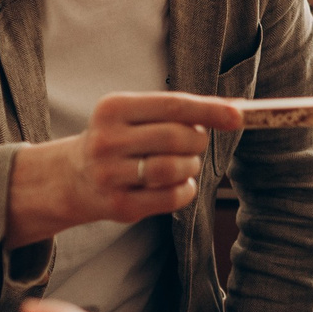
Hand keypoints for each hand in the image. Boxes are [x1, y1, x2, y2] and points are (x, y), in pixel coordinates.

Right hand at [5, 91, 242, 246]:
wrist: (73, 178)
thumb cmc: (120, 140)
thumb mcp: (137, 115)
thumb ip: (179, 111)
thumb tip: (234, 109)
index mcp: (113, 108)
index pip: (172, 105)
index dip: (209, 110)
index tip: (239, 115)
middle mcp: (107, 140)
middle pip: (176, 137)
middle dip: (197, 141)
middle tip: (195, 144)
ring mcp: (110, 175)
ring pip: (174, 169)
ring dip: (190, 166)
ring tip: (183, 164)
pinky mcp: (119, 206)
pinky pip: (171, 197)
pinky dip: (185, 189)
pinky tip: (178, 184)